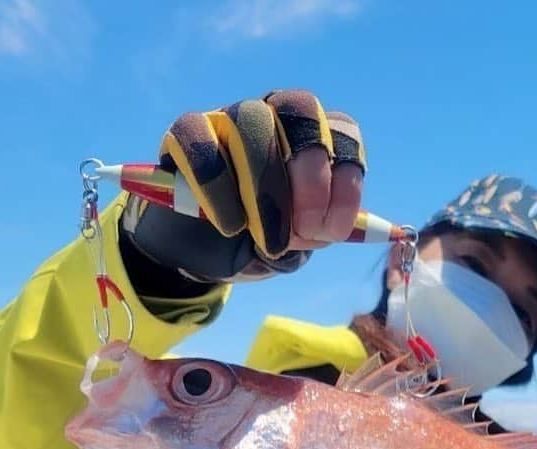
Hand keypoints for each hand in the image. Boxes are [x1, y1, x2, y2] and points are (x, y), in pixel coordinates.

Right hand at [121, 89, 365, 286]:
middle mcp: (275, 114)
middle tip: (302, 232)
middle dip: (310, 179)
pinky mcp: (186, 132)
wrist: (205, 251)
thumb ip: (322, 228)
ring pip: (252, 119)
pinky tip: (229, 224)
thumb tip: (349, 230)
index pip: (343, 130)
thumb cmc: (263, 237)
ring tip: (268, 240)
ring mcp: (229, 116)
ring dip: (265, 186)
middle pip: (302, 109)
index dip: (345, 182)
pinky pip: (200, 141)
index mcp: (313, 135)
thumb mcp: (300, 238)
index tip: (332, 232)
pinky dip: (216, 187)